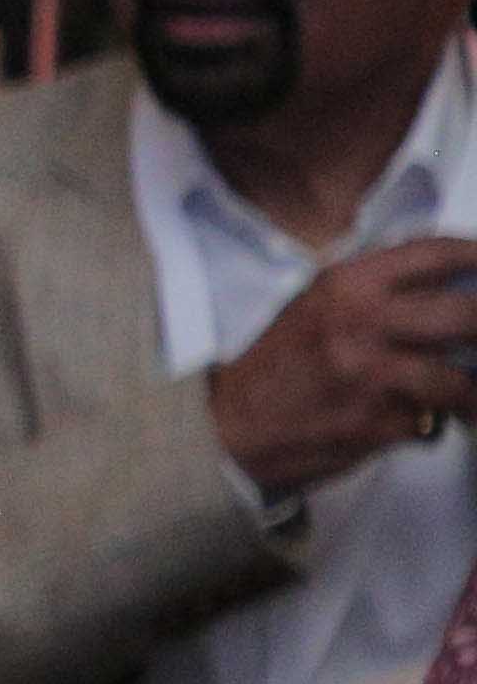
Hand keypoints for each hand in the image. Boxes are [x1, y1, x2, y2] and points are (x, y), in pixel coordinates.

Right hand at [210, 236, 476, 496]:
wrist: (230, 428)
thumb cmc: (275, 367)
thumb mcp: (314, 306)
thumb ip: (373, 291)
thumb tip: (445, 287)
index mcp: (346, 284)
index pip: (435, 255)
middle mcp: (362, 322)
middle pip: (469, 314)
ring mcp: (373, 375)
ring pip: (462, 380)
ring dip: (474, 394)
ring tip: (472, 398)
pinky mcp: (379, 423)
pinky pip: (432, 423)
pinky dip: (432, 425)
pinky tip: (416, 423)